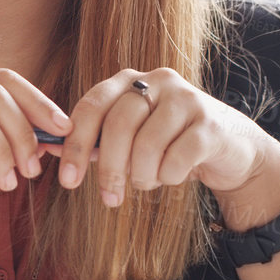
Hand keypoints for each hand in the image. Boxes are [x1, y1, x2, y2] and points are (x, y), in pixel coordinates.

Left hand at [52, 68, 279, 208]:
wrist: (229, 149)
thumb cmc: (168, 144)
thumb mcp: (129, 139)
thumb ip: (95, 140)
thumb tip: (50, 148)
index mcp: (129, 80)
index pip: (92, 106)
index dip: (76, 145)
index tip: (68, 180)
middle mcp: (157, 80)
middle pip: (119, 125)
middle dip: (110, 168)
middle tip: (109, 199)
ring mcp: (186, 99)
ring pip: (148, 145)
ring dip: (143, 176)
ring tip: (150, 181)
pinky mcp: (210, 124)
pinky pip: (177, 159)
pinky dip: (169, 177)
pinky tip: (174, 176)